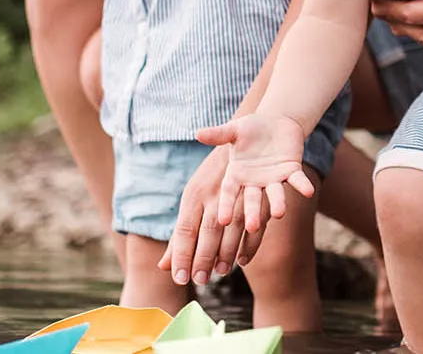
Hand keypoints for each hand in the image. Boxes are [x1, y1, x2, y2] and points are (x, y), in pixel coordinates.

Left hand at [158, 145, 264, 285]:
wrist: (242, 142)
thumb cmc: (211, 180)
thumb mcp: (192, 202)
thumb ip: (179, 237)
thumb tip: (163, 266)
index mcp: (194, 195)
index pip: (184, 230)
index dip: (181, 255)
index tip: (180, 277)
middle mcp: (214, 195)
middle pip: (208, 230)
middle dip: (203, 257)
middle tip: (200, 280)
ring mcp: (238, 194)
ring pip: (232, 228)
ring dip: (227, 253)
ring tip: (220, 272)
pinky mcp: (258, 195)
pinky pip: (255, 224)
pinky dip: (250, 244)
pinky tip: (243, 260)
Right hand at [194, 113, 315, 234]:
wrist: (276, 123)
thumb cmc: (250, 129)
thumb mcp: (234, 130)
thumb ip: (219, 134)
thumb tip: (198, 133)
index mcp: (237, 174)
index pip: (230, 192)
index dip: (227, 205)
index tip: (223, 220)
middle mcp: (255, 181)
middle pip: (252, 200)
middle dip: (252, 212)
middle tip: (252, 227)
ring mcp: (274, 178)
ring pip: (275, 194)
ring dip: (278, 203)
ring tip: (279, 213)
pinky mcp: (292, 170)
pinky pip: (298, 179)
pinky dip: (302, 185)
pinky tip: (308, 192)